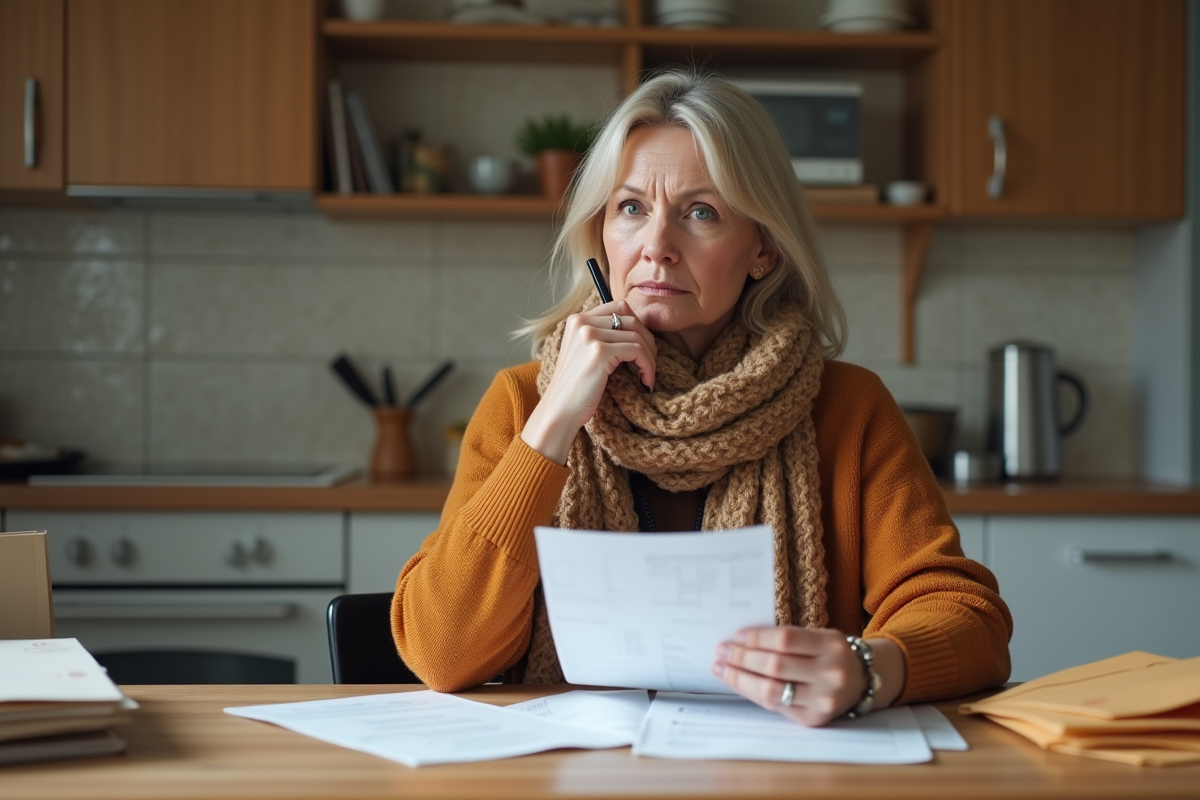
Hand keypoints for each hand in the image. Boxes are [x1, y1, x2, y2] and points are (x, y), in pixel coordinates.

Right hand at [521, 300, 655, 464]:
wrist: (560, 411)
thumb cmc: (576, 388)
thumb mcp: (585, 353)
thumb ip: (603, 336)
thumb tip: (639, 329)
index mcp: (577, 320)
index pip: (619, 307)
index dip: (637, 326)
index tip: (641, 348)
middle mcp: (581, 322)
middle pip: (631, 319)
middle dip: (647, 341)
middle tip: (649, 363)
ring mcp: (589, 335)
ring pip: (637, 336)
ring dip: (649, 357)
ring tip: (647, 376)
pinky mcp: (600, 351)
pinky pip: (637, 351)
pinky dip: (647, 367)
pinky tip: (645, 382)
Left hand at [711, 627, 904, 726]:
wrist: (863, 681)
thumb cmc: (832, 653)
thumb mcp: (820, 637)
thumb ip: (789, 639)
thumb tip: (742, 640)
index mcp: (832, 646)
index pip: (785, 640)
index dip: (757, 638)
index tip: (736, 636)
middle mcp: (830, 674)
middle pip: (775, 666)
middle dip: (742, 658)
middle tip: (721, 651)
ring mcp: (823, 700)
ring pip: (772, 691)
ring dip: (740, 679)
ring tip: (722, 668)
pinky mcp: (813, 719)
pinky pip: (775, 706)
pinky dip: (752, 693)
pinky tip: (738, 683)